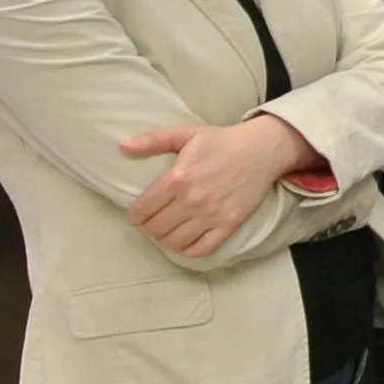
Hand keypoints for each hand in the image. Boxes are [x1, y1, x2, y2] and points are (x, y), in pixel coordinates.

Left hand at [120, 113, 315, 259]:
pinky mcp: (229, 225)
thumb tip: (122, 147)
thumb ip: (152, 140)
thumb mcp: (185, 133)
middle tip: (151, 222)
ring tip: (166, 231)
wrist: (261, 149)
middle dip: (148, 228)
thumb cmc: (221, 141)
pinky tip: (185, 241)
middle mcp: (192, 200)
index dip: (134, 215)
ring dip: (165, 240)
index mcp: (177, 178)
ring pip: (175, 242)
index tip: (137, 214)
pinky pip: (201, 249)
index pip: (143, 210)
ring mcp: (211, 215)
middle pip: (156, 229)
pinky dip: (188, 250)